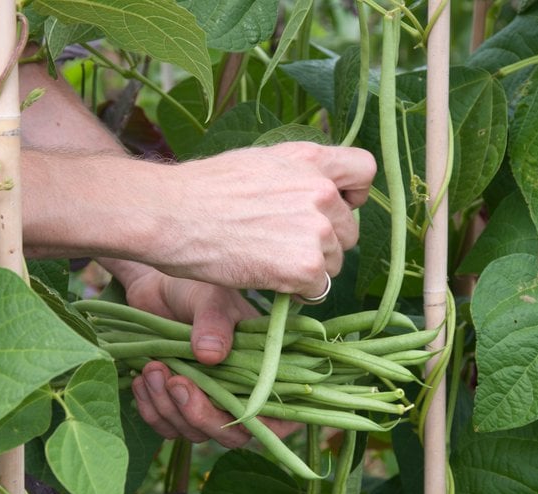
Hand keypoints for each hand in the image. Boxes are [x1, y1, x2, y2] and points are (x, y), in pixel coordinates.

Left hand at [100, 259, 299, 446]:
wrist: (158, 289)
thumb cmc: (196, 288)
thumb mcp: (211, 297)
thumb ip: (215, 322)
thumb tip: (211, 356)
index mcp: (266, 370)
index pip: (280, 417)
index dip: (264, 426)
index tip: (231, 410)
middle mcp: (242, 394)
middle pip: (232, 433)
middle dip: (201, 415)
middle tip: (176, 382)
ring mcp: (210, 403)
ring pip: (195, 432)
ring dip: (169, 408)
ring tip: (152, 368)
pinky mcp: (179, 407)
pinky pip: (167, 426)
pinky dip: (151, 409)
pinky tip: (142, 379)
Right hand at [138, 141, 375, 299]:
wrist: (172, 215)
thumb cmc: (203, 191)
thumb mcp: (258, 162)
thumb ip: (295, 174)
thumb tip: (316, 192)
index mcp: (310, 159)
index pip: (365, 170)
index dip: (353, 195)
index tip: (334, 207)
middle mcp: (321, 191)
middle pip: (350, 229)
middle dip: (325, 242)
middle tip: (283, 245)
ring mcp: (316, 230)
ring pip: (334, 262)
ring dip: (309, 269)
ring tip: (267, 259)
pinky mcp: (305, 266)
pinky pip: (318, 289)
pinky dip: (296, 292)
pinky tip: (266, 278)